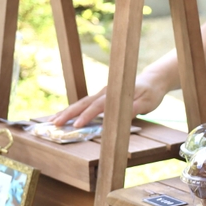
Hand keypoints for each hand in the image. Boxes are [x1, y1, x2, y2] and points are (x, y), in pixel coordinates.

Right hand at [48, 72, 167, 127]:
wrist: (153, 80)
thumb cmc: (151, 93)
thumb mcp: (147, 102)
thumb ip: (134, 108)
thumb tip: (121, 115)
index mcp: (115, 94)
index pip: (98, 106)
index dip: (87, 116)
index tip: (76, 125)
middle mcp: (105, 92)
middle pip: (83, 103)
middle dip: (68, 114)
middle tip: (54, 124)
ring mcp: (102, 94)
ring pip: (81, 103)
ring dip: (67, 112)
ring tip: (53, 121)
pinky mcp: (102, 97)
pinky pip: (84, 104)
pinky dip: (73, 110)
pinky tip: (64, 115)